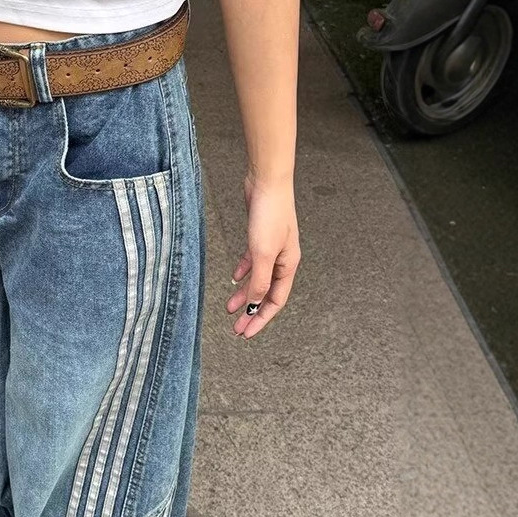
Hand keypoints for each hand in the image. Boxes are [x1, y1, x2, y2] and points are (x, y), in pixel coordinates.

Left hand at [226, 171, 300, 338]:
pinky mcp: (260, 237)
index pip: (274, 301)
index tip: (246, 333)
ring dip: (243, 294)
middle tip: (236, 328)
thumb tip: (253, 303)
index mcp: (288, 266)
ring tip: (229, 308)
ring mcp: (271, 249)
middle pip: (265, 293)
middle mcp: (282, 260)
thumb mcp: (263, 253)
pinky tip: (233, 278)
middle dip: (251, 312)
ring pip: (257, 279)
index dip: (261, 319)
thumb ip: (259, 280)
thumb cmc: (270, 215)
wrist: (267, 183)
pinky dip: (243, 272)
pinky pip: (252, 262)